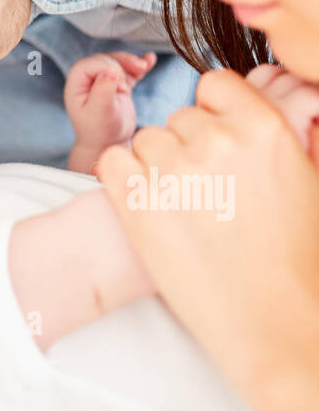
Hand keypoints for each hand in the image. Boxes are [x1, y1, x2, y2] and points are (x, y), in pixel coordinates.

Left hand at [64, 51, 155, 170]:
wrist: (109, 145)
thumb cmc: (99, 131)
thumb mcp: (99, 113)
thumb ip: (102, 91)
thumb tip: (110, 71)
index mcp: (76, 84)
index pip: (89, 64)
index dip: (105, 68)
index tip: (118, 85)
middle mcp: (88, 79)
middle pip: (104, 60)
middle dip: (120, 66)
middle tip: (125, 89)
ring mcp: (104, 80)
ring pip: (117, 62)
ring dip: (131, 62)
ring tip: (143, 66)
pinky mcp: (119, 85)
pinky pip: (128, 71)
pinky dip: (139, 66)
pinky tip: (150, 60)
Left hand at [96, 68, 318, 400]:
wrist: (275, 325)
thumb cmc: (300, 260)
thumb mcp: (311, 180)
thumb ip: (292, 134)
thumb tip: (293, 95)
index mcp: (264, 127)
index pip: (215, 85)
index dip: (214, 112)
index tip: (218, 142)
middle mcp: (215, 139)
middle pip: (180, 117)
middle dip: (189, 148)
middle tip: (209, 195)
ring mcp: (171, 168)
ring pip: (146, 141)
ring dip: (158, 167)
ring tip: (186, 212)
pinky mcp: (134, 200)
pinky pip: (112, 162)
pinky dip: (123, 181)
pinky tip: (150, 211)